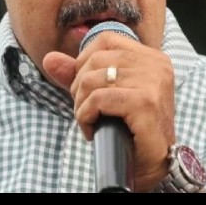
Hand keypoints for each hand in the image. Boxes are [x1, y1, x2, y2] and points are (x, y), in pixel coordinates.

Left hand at [43, 32, 174, 191]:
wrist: (155, 165)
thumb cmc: (132, 130)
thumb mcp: (106, 95)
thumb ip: (79, 74)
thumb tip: (49, 58)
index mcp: (152, 57)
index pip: (105, 40)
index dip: (84, 60)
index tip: (84, 87)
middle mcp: (156, 65)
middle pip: (95, 59)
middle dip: (79, 86)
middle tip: (85, 110)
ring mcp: (152, 82)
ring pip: (93, 80)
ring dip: (81, 104)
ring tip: (88, 120)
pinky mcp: (145, 102)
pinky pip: (98, 99)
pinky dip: (86, 115)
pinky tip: (91, 129)